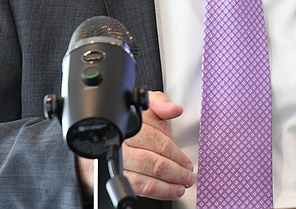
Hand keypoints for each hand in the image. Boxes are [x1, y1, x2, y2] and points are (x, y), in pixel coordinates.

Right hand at [77, 91, 194, 199]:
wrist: (106, 140)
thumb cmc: (132, 124)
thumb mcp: (146, 106)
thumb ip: (160, 103)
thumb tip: (174, 109)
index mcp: (131, 122)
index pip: (158, 141)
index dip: (176, 154)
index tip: (187, 161)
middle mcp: (123, 142)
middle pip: (154, 161)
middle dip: (176, 171)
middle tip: (188, 175)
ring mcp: (119, 160)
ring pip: (147, 175)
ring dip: (169, 183)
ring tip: (182, 184)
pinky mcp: (117, 175)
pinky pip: (139, 186)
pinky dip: (159, 191)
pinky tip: (170, 190)